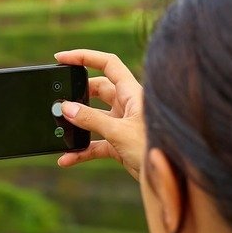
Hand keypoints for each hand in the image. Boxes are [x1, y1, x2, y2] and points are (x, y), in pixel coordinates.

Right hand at [53, 49, 145, 180]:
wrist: (172, 175)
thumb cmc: (155, 148)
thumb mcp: (119, 132)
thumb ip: (91, 120)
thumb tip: (66, 108)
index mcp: (132, 93)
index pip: (108, 64)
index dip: (85, 57)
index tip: (62, 58)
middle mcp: (128, 105)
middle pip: (97, 89)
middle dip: (77, 94)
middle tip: (59, 99)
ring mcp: (123, 124)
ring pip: (94, 118)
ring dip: (77, 126)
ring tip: (59, 129)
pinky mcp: (120, 143)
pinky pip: (96, 143)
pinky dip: (82, 150)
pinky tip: (67, 158)